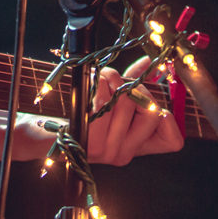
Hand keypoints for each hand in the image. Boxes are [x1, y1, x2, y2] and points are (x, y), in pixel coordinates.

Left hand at [0, 56, 184, 162]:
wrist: (44, 132)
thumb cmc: (80, 114)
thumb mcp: (112, 102)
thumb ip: (134, 86)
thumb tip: (150, 64)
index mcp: (136, 147)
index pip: (173, 141)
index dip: (167, 118)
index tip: (152, 102)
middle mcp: (125, 154)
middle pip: (151, 110)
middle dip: (134, 88)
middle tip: (116, 88)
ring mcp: (108, 150)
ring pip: (127, 100)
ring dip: (112, 82)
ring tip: (98, 85)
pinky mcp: (91, 138)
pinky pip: (106, 100)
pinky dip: (99, 85)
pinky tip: (90, 90)